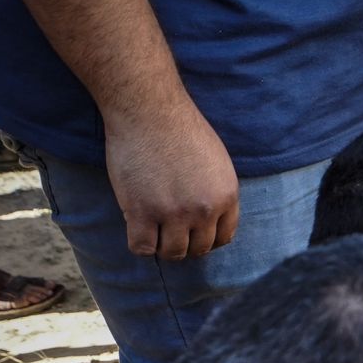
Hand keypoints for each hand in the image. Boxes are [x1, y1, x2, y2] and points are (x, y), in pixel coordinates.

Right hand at [102, 94, 239, 259]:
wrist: (148, 109)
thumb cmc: (179, 128)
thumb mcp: (216, 161)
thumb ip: (216, 191)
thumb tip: (211, 219)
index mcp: (227, 196)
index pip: (223, 238)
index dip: (206, 238)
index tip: (191, 232)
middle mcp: (204, 209)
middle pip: (198, 249)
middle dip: (184, 243)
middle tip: (168, 229)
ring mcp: (173, 213)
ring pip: (172, 253)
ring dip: (162, 246)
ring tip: (152, 228)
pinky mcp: (142, 212)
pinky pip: (142, 248)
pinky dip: (139, 244)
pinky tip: (136, 226)